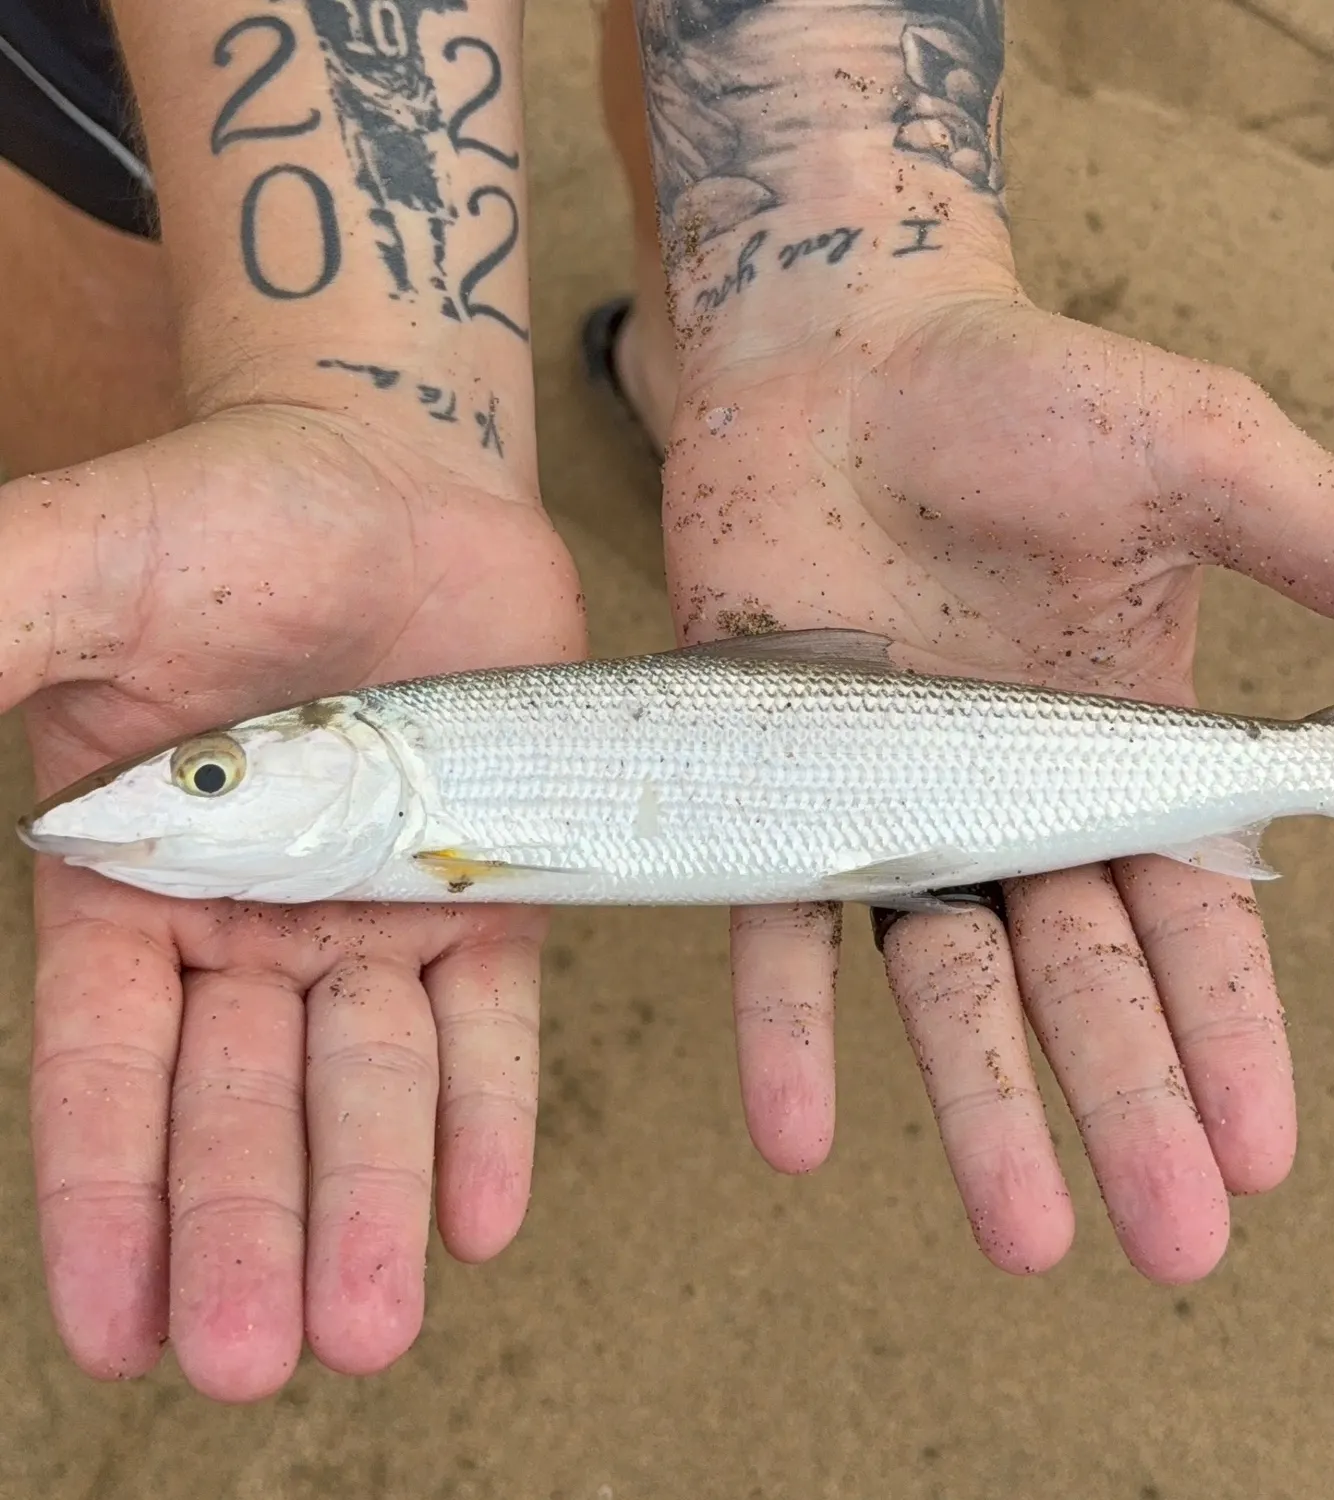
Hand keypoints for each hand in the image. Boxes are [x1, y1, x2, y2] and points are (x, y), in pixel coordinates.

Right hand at [4, 407, 583, 1397]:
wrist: (392, 482)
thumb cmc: (224, 517)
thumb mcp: (74, 574)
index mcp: (135, 883)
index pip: (109, 1073)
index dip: (110, 1200)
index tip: (116, 1334)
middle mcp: (254, 921)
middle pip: (244, 1106)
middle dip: (251, 1229)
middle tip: (263, 1365)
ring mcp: (374, 906)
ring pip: (368, 1081)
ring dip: (368, 1201)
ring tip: (373, 1328)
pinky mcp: (483, 878)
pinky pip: (485, 1015)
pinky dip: (484, 1111)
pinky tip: (482, 1215)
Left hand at [660, 290, 1333, 1280]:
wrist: (837, 359)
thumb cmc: (1020, 393)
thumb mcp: (1200, 456)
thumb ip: (1330, 545)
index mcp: (1126, 747)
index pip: (1191, 917)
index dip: (1229, 1031)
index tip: (1261, 1151)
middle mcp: (1011, 800)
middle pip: (1081, 979)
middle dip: (1130, 1105)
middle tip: (1171, 1243)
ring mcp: (890, 803)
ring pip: (945, 981)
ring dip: (979, 1106)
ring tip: (1020, 1236)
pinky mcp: (775, 786)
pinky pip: (778, 923)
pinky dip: (790, 1025)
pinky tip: (797, 1129)